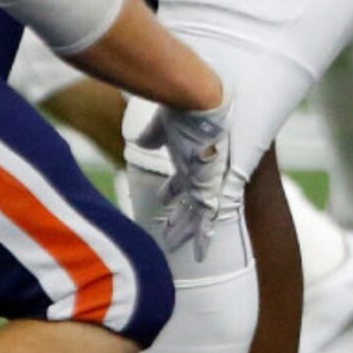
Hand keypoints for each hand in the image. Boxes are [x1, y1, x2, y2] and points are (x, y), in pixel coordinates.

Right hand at [135, 83, 233, 261]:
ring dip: (185, 231)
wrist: (200, 99)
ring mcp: (207, 178)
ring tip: (174, 247)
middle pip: (190, 200)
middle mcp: (200, 170)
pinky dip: (203, 235)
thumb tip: (141, 141)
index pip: (181, 179)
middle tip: (169, 234)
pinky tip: (200, 253)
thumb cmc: (181, 106)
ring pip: (197, 213)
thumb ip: (153, 134)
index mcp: (189, 155)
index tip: (161, 200)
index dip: (171, 191)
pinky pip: (208, 217)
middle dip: (179, 218)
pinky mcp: (210, 184)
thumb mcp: (162, 125)